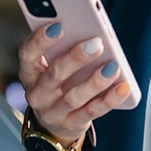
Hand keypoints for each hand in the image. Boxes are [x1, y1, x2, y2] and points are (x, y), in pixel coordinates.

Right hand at [16, 22, 130, 142]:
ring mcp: (52, 112)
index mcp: (30, 72)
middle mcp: (37, 93)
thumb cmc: (59, 83)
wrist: (57, 122)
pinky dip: (109, 100)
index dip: (40, 40)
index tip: (59, 26)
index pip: (28, 54)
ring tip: (113, 67)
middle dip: (76, 58)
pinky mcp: (71, 124)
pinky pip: (91, 112)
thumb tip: (91, 34)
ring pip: (73, 97)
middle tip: (97, 44)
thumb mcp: (53, 66)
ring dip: (95, 81)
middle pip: (54, 74)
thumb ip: (65, 49)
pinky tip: (123, 88)